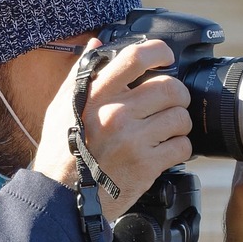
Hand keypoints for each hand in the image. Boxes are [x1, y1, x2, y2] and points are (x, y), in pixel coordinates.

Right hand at [32, 38, 191, 220]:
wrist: (62, 197)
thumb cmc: (61, 152)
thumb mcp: (61, 107)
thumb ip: (80, 74)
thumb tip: (96, 44)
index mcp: (96, 95)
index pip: (136, 58)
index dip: (159, 51)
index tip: (166, 57)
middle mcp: (116, 114)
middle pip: (170, 88)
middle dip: (177, 94)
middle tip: (171, 102)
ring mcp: (133, 140)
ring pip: (180, 118)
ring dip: (179, 124)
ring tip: (166, 130)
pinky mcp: (146, 165)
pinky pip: (181, 147)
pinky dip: (179, 149)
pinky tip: (165, 151)